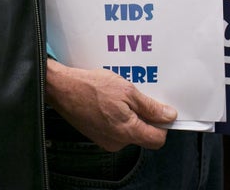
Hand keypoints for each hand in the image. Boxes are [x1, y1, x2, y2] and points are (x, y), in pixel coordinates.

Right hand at [45, 59, 176, 151]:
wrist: (61, 89)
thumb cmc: (91, 87)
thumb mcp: (126, 90)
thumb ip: (149, 106)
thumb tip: (168, 116)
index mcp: (127, 131)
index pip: (157, 139)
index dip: (163, 124)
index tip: (161, 110)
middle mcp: (117, 141)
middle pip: (143, 135)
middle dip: (144, 117)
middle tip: (136, 96)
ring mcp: (105, 140)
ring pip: (129, 131)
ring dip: (129, 115)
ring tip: (118, 96)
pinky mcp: (97, 135)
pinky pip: (115, 129)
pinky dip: (116, 116)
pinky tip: (108, 101)